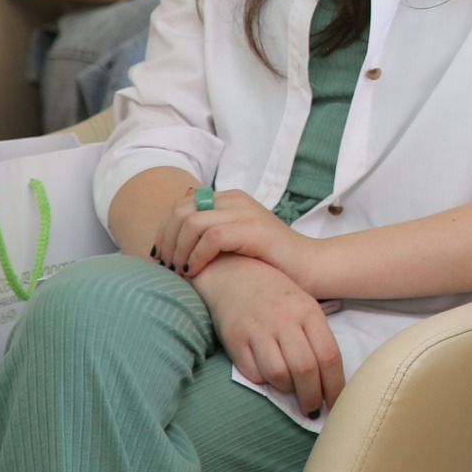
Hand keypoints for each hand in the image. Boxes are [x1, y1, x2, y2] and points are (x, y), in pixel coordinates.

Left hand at [155, 186, 324, 291]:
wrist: (309, 268)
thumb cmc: (269, 260)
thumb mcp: (234, 241)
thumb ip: (209, 229)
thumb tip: (179, 215)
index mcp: (230, 199)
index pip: (180, 205)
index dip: (164, 232)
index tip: (162, 258)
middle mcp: (236, 200)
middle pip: (180, 211)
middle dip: (167, 241)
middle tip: (167, 267)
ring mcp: (246, 213)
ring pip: (192, 222)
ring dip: (179, 250)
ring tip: (181, 271)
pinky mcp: (254, 230)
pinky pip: (212, 236)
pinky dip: (197, 255)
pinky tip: (195, 271)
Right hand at [190, 254, 343, 418]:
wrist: (232, 271)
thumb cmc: (275, 292)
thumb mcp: (303, 304)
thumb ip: (315, 336)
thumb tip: (328, 379)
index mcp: (308, 311)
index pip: (329, 356)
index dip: (335, 386)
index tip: (338, 403)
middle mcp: (284, 319)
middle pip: (306, 370)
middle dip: (312, 397)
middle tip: (313, 409)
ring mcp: (258, 329)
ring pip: (279, 375)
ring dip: (288, 391)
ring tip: (290, 391)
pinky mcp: (234, 339)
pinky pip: (253, 373)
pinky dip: (263, 382)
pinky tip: (268, 378)